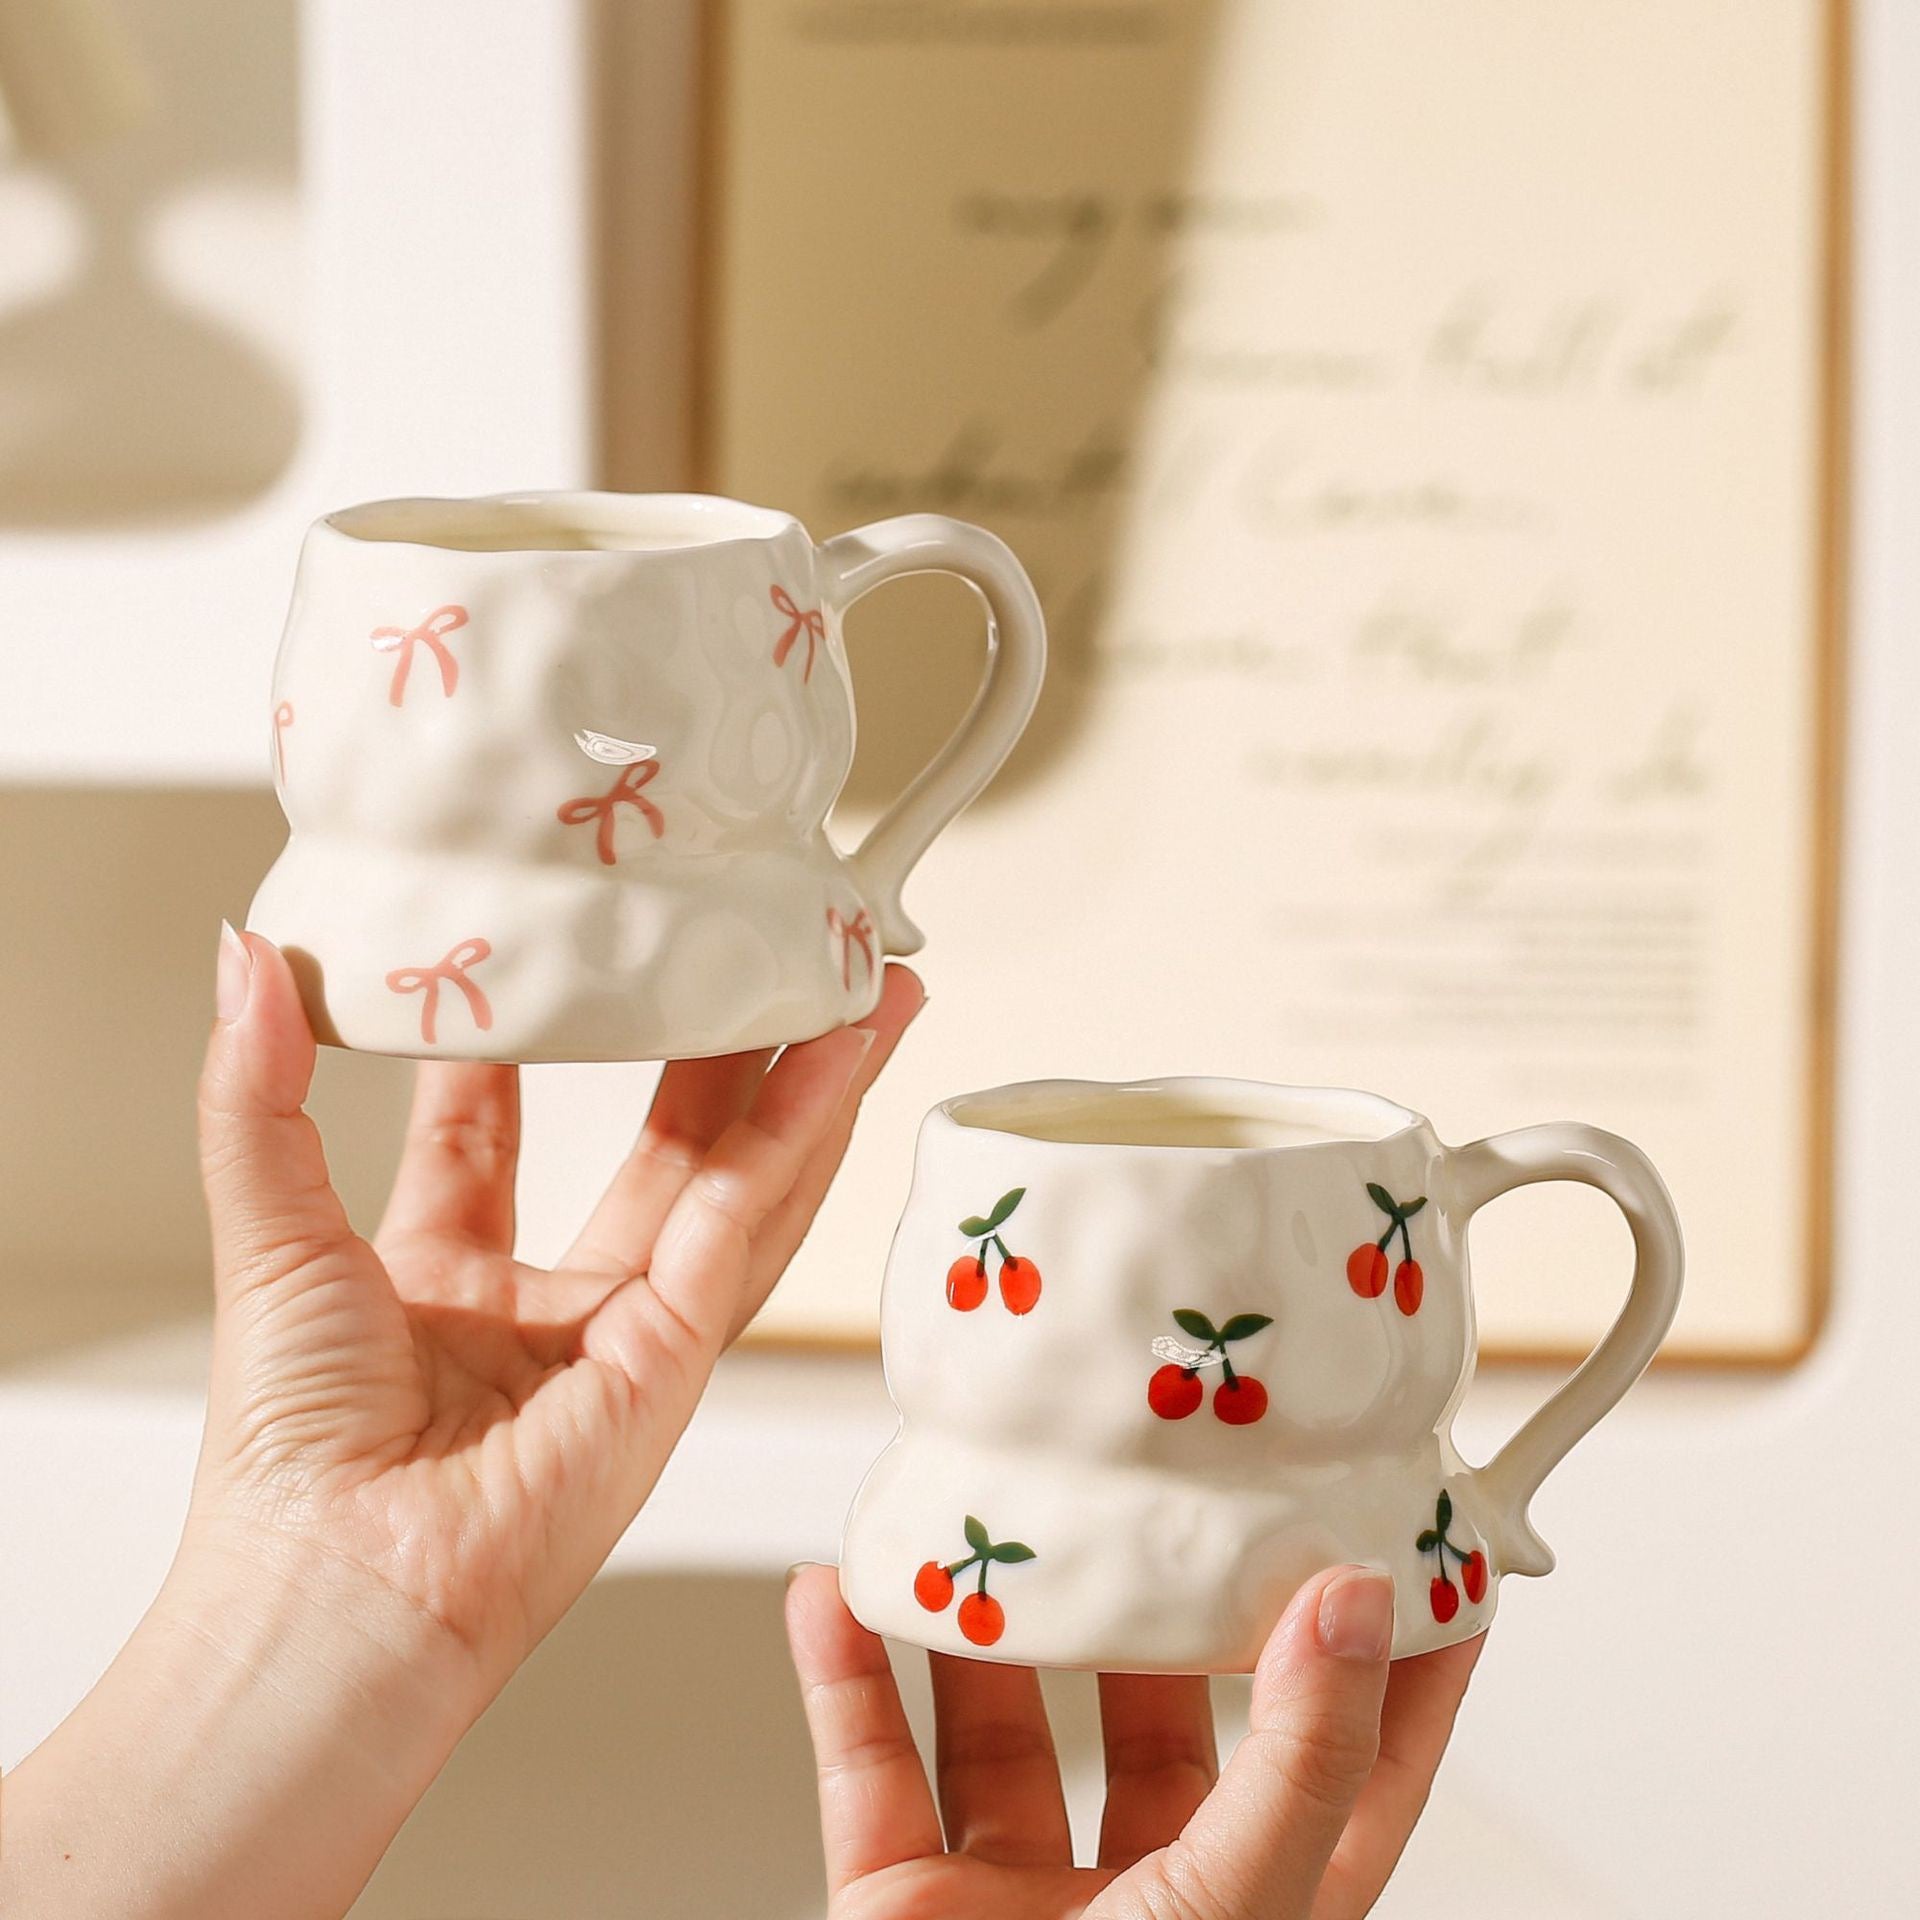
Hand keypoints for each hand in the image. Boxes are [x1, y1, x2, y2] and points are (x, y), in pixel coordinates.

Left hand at [186, 929, 919, 1680]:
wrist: (335, 1593)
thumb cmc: (289, 1458)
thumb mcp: (268, 1233)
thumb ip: (257, 1092)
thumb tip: (246, 956)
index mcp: (446, 1280)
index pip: (496, 1130)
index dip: (523, 1044)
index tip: (548, 952)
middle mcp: (552, 1308)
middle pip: (661, 1151)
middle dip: (720, 1055)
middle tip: (763, 962)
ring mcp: (630, 1336)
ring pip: (737, 1184)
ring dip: (803, 1087)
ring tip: (852, 993)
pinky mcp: (678, 1362)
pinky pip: (742, 1229)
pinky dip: (796, 1143)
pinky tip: (836, 1063)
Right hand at [786, 1563, 1481, 1919]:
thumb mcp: (1242, 1905)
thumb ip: (1302, 1757)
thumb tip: (1359, 1604)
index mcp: (1257, 1908)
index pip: (1349, 1760)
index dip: (1387, 1659)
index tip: (1407, 1543)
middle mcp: (1142, 1896)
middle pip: (1156, 1717)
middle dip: (1148, 1606)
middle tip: (1153, 1493)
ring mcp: (1016, 1898)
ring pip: (1002, 1724)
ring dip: (982, 1625)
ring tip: (989, 1520)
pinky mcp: (901, 1904)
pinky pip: (869, 1766)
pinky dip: (844, 1678)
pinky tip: (837, 1595)